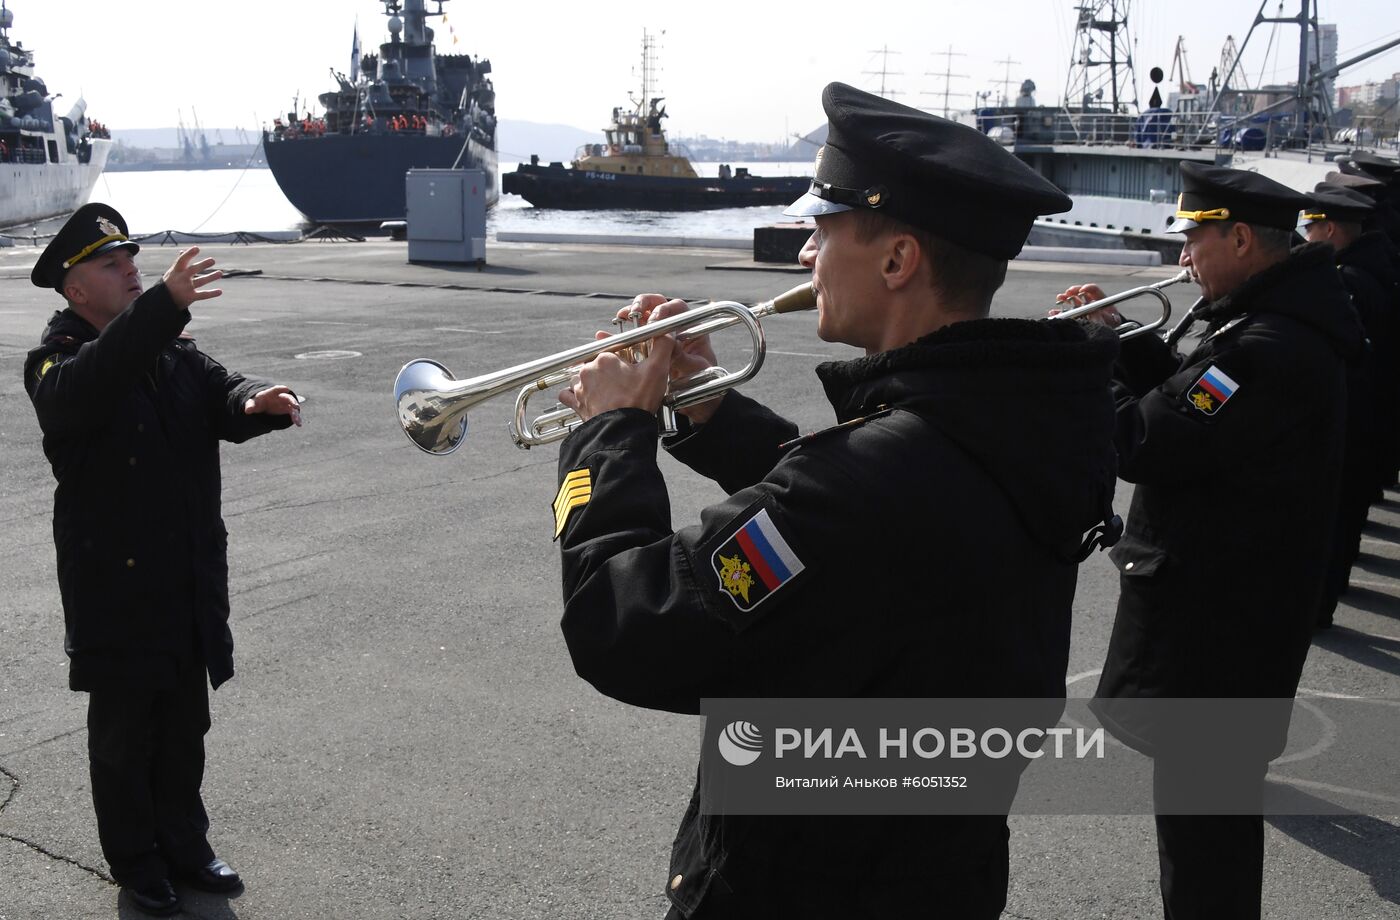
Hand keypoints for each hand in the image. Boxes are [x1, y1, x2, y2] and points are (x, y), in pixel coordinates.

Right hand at [162, 247, 222, 309]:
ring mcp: (186, 288)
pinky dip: (211, 293)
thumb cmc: (170, 283)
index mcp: (176, 271)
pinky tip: (220, 291)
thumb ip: (179, 263)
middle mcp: (181, 278)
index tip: (196, 248)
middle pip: (192, 270)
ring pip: (200, 281)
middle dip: (202, 265)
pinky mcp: (190, 297)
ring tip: (220, 273)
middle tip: (212, 260)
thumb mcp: (172, 272)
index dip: (188, 254)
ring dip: (211, 277)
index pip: (182, 260)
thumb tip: (183, 251)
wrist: (164, 301)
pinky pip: (203, 295)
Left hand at [243, 386, 302, 426]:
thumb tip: (247, 410)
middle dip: (292, 401)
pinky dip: (296, 418)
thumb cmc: (258, 402)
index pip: (276, 389)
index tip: (286, 388)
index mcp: (271, 393)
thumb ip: (250, 405)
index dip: (281, 389)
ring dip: (296, 414)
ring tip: (298, 422)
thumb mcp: (253, 403)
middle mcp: (281, 397)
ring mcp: (286, 403)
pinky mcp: (288, 409)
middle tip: (296, 406)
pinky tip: (298, 424)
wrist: (264, 405)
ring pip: (293, 407)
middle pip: (288, 398)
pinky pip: (293, 413)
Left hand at [558, 333, 674, 423]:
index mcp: (605, 358)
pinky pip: (568, 395)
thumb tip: (665, 334)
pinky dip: (574, 395)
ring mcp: (580, 387)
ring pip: (582, 377)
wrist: (623, 431)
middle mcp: (588, 370)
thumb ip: (662, 347)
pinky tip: (586, 398)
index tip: (631, 368)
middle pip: (598, 363)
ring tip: (608, 391)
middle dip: (609, 371)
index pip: (614, 350)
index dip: (624, 359)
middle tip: (624, 383)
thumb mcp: (657, 370)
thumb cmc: (638, 402)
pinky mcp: (576, 403)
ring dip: (592, 381)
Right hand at [623, 294, 724, 424]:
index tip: (653, 319)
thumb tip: (670, 343)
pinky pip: (632, 339)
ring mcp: (660, 338)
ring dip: (629, 315)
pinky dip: (619, 337)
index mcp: (691, 329)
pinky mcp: (647, 350)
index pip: (677, 309)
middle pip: (657, 306)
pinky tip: (605, 336)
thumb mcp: (695, 371)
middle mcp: (674, 329)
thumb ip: (684, 357)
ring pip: (642, 319)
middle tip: (633, 310)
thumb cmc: (703, 384)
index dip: (665, 310)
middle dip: (643, 304)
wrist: (697, 402)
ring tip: (620, 317)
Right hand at [1049, 282, 1120, 325]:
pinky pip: (1066, 314)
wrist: (1107, 337)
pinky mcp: (1076, 318)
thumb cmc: (1110, 328)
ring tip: (1059, 298)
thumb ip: (1103, 316)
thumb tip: (1094, 311)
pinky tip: (1054, 312)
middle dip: (1073, 292)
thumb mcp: (1111, 321)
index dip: (1088, 288)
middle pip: (1081, 294)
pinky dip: (1059, 312)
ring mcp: (1083, 310)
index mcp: (1102, 302)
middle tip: (1068, 292)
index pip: (1095, 290)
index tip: (1082, 290)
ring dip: (1065, 299)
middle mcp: (1092, 304)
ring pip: (1073, 301)